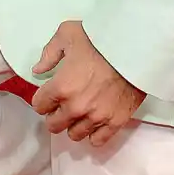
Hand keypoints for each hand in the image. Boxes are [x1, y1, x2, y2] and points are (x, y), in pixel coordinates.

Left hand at [31, 20, 145, 147]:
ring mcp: (96, 117)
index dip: (43, 99)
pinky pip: (98, 140)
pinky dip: (94, 134)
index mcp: (61, 87)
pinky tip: (95, 122)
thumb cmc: (99, 38)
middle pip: (54, 125)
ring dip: (74, 124)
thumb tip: (38, 70)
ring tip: (80, 112)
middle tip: (63, 104)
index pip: (39, 106)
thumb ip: (49, 54)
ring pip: (75, 134)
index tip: (49, 94)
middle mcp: (75, 107)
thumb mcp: (67, 34)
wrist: (134, 45)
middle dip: (55, 115)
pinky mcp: (116, 121)